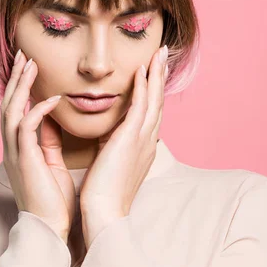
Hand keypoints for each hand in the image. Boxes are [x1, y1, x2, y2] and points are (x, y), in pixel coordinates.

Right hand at [0, 49, 75, 241]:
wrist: (50, 227)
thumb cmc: (53, 198)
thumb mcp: (50, 163)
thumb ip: (48, 140)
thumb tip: (53, 118)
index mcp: (19, 147)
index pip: (16, 110)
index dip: (20, 88)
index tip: (29, 67)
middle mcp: (12, 147)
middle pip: (8, 104)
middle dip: (16, 78)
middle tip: (24, 55)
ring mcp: (16, 153)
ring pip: (11, 110)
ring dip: (20, 86)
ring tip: (30, 64)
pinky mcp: (25, 160)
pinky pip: (26, 128)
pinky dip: (37, 110)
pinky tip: (52, 98)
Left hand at [79, 45, 168, 247]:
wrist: (104, 213)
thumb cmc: (103, 194)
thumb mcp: (110, 164)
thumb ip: (112, 147)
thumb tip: (106, 138)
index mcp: (141, 147)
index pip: (149, 113)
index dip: (152, 91)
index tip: (151, 73)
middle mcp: (147, 141)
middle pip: (157, 102)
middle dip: (160, 77)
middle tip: (162, 54)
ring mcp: (142, 140)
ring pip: (153, 100)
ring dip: (156, 75)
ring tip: (159, 53)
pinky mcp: (131, 140)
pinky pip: (140, 106)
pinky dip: (143, 87)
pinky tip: (142, 70)